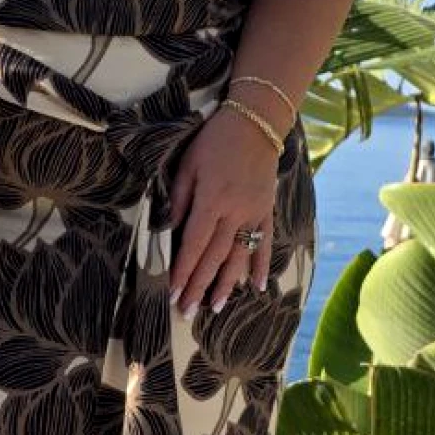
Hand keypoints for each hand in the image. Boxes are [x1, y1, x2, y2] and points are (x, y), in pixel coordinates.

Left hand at [167, 107, 280, 314]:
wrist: (256, 122)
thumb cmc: (215, 140)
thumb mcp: (188, 164)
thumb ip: (179, 199)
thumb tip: (167, 229)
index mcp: (211, 201)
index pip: (194, 244)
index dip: (183, 271)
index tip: (173, 293)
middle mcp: (235, 213)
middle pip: (214, 257)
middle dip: (199, 286)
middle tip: (187, 312)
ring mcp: (254, 214)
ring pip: (240, 256)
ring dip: (227, 284)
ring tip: (216, 308)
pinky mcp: (267, 211)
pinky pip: (265, 243)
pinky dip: (261, 266)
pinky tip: (257, 287)